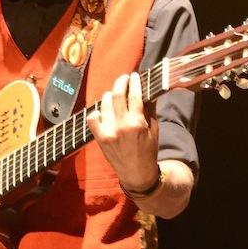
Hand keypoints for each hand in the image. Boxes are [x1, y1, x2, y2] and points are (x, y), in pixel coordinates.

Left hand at [87, 72, 159, 191]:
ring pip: (105, 102)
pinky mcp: (99, 137)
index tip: (135, 75)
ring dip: (110, 94)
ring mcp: (108, 131)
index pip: (134, 95)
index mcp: (137, 123)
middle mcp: (121, 125)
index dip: (134, 82)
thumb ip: (150, 109)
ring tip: (115, 94)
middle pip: (118, 94)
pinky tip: (104, 111)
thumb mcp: (154, 129)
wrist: (136, 173)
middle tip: (124, 78)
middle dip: (121, 82)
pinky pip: (92, 117)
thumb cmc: (148, 150)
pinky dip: (97, 111)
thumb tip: (149, 90)